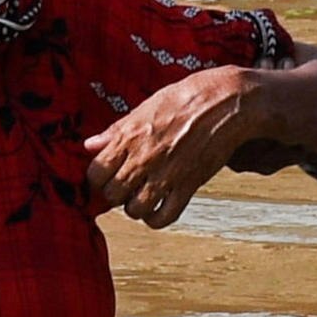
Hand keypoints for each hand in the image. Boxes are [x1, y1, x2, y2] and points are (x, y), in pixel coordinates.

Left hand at [82, 67, 264, 230]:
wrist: (226, 102)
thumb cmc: (185, 98)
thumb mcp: (145, 107)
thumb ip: (115, 130)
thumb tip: (89, 144)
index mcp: (129, 137)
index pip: (95, 173)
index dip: (98, 177)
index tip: (108, 174)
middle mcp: (144, 158)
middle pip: (112, 195)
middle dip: (116, 193)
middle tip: (127, 185)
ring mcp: (166, 174)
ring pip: (135, 210)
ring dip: (136, 207)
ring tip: (143, 196)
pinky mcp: (188, 185)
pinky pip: (163, 217)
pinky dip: (157, 219)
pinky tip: (158, 208)